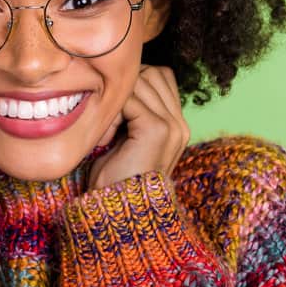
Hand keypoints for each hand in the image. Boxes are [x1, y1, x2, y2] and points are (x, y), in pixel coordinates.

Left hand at [86, 64, 189, 190]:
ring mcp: (172, 126)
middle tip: (109, 121)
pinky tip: (105, 138)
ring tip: (107, 132)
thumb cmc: (116, 179)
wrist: (120, 213)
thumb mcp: (128, 137)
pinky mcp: (157, 130)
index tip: (115, 114)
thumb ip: (133, 111)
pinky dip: (111, 114)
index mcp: (177, 124)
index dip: (133, 84)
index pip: (161, 76)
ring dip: (117, 101)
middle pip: (151, 73)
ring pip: (140, 81)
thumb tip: (119, 82)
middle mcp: (180, 124)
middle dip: (125, 88)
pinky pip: (129, 99)